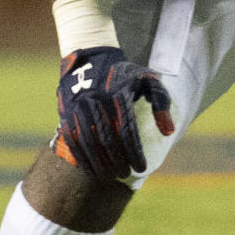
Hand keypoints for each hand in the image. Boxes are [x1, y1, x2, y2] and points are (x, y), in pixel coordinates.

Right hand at [56, 46, 174, 180]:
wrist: (90, 58)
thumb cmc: (125, 74)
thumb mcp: (147, 80)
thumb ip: (161, 103)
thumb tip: (168, 131)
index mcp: (119, 94)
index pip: (127, 129)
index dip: (134, 151)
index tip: (142, 167)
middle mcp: (97, 101)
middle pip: (107, 138)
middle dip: (117, 160)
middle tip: (126, 174)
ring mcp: (79, 108)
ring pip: (88, 142)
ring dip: (99, 163)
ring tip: (110, 176)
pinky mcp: (66, 113)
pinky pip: (72, 140)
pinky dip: (81, 158)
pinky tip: (91, 170)